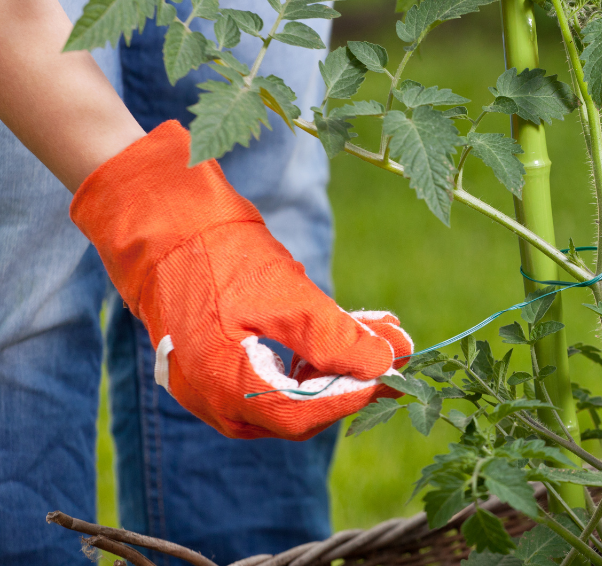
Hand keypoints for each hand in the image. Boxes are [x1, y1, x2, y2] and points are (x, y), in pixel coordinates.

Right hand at [71, 121, 410, 439]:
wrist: (162, 225)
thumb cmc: (219, 256)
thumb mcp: (286, 295)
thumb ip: (336, 337)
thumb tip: (387, 364)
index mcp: (223, 388)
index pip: (304, 416)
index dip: (354, 396)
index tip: (394, 370)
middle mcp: (214, 401)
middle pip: (301, 411)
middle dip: (354, 377)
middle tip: (398, 344)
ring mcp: (212, 387)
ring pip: (292, 393)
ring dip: (340, 363)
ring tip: (382, 327)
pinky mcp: (219, 367)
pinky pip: (274, 376)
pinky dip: (314, 355)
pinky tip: (344, 326)